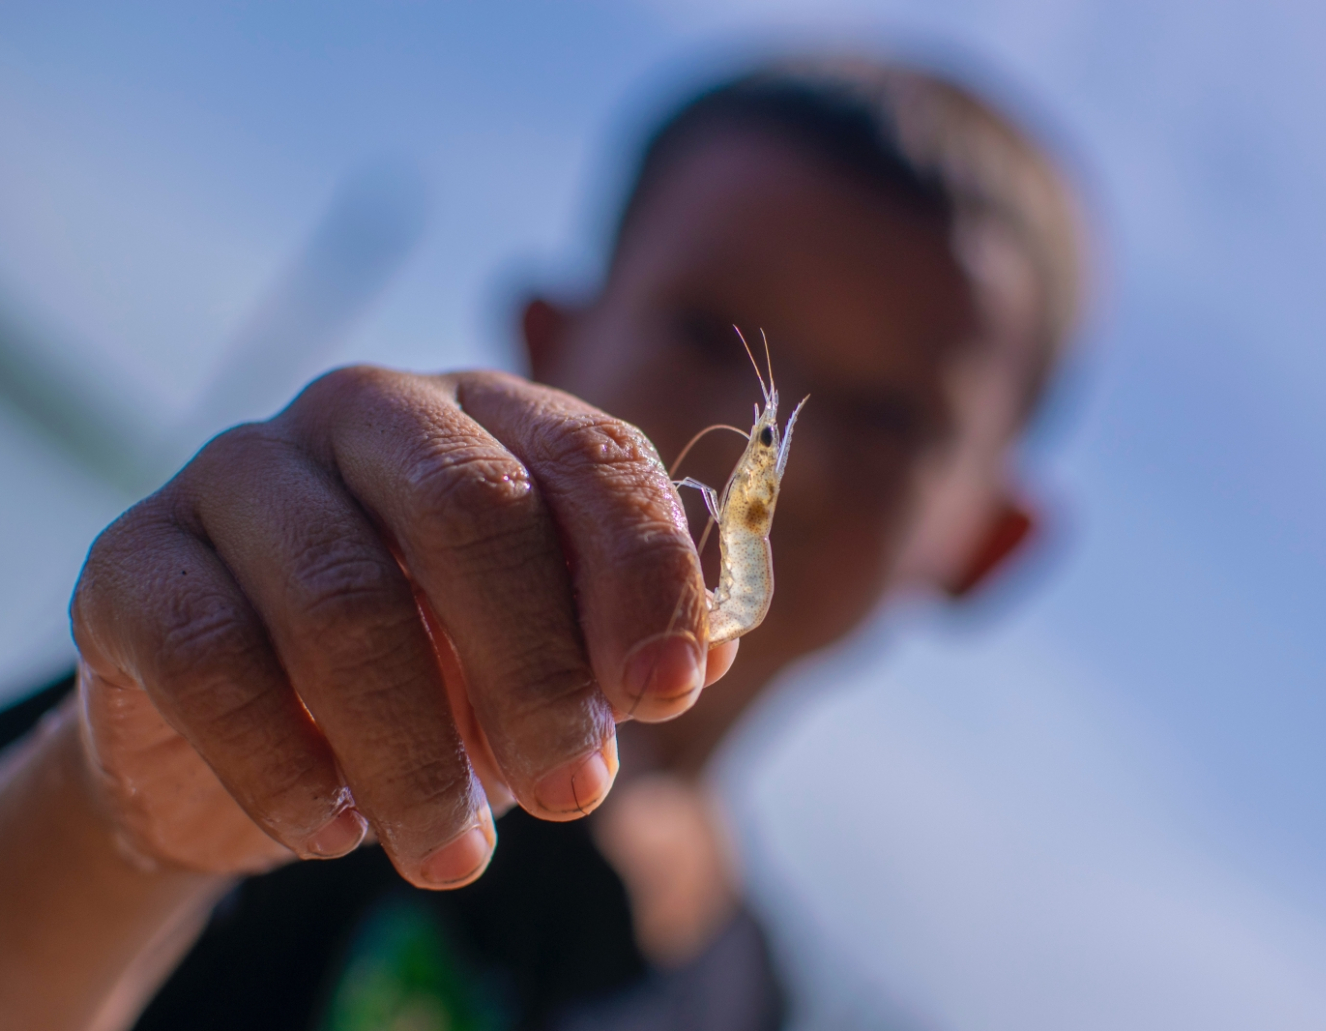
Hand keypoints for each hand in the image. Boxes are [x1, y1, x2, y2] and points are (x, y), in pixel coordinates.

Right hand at [70, 367, 734, 888]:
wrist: (245, 720)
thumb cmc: (432, 669)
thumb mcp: (544, 652)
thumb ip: (627, 640)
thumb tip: (715, 648)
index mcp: (489, 416)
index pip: (590, 454)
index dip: (643, 572)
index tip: (669, 694)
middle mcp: (369, 413)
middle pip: (470, 505)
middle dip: (537, 665)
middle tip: (576, 791)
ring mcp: (244, 471)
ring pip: (341, 593)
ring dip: (418, 748)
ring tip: (458, 854)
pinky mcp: (137, 558)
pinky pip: (213, 657)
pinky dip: (286, 764)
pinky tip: (335, 831)